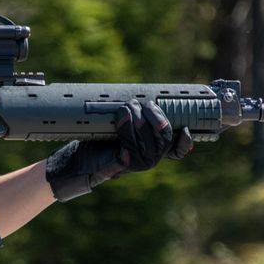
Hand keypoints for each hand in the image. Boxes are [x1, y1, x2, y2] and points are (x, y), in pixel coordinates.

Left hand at [45, 98, 192, 201]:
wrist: (77, 157)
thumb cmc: (100, 139)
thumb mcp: (121, 124)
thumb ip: (134, 115)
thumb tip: (140, 98)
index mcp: (153, 148)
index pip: (178, 150)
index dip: (185, 141)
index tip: (186, 128)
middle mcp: (150, 158)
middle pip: (166, 139)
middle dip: (156, 118)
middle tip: (143, 105)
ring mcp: (138, 164)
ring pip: (150, 143)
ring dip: (138, 122)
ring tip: (126, 109)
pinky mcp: (124, 165)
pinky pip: (132, 147)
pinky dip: (126, 131)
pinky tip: (121, 120)